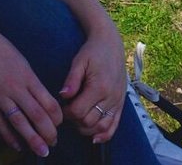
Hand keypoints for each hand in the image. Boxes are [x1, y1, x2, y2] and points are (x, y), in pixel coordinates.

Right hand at [0, 9, 63, 157]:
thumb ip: (32, 83)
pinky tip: (18, 145)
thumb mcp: (22, 62)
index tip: (59, 124)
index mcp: (27, 76)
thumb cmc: (1, 49)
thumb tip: (44, 103)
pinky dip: (9, 136)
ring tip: (42, 151)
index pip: (49, 103)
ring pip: (19, 122)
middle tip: (53, 143)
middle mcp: (15, 87)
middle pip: (37, 116)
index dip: (57, 118)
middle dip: (49, 133)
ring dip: (32, 139)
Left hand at [57, 27, 127, 143]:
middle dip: (74, 121)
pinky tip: (95, 138)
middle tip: (67, 113)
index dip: (66, 113)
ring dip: (87, 129)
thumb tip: (63, 96)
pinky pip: (114, 125)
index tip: (60, 107)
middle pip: (89, 122)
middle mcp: (110, 97)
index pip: (78, 111)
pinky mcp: (121, 104)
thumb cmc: (92, 51)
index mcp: (98, 87)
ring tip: (77, 122)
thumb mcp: (79, 61)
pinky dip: (105, 135)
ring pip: (101, 127)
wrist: (111, 43)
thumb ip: (71, 79)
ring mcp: (117, 102)